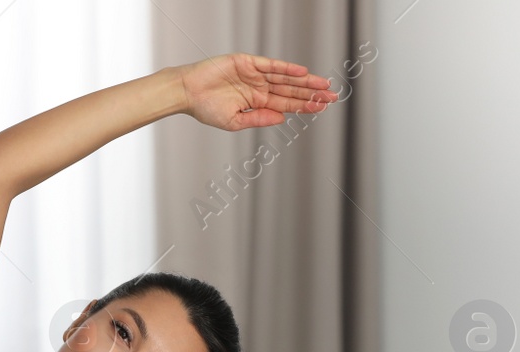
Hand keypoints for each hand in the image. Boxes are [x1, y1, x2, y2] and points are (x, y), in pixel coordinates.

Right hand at [175, 53, 338, 130]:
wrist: (187, 93)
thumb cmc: (206, 109)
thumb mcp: (236, 121)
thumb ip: (259, 118)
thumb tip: (283, 117)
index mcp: (257, 102)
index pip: (287, 103)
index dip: (305, 105)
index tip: (322, 107)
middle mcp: (259, 87)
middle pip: (291, 90)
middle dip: (311, 93)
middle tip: (333, 96)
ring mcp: (254, 74)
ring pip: (285, 78)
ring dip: (304, 81)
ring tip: (323, 85)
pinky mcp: (246, 62)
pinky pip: (270, 65)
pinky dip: (286, 68)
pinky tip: (301, 72)